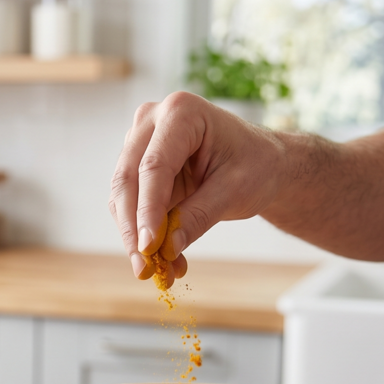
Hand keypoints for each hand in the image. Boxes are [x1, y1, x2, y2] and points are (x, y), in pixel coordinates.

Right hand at [108, 92, 287, 278]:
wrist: (260, 162)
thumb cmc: (256, 164)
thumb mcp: (236, 190)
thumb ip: (200, 216)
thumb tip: (167, 249)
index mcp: (181, 112)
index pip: (154, 166)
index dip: (147, 210)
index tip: (148, 247)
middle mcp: (151, 121)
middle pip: (128, 180)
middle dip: (134, 229)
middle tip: (144, 268)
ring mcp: (139, 141)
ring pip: (122, 196)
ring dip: (136, 236)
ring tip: (159, 271)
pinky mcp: (136, 165)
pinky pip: (130, 204)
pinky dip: (143, 233)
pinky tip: (163, 258)